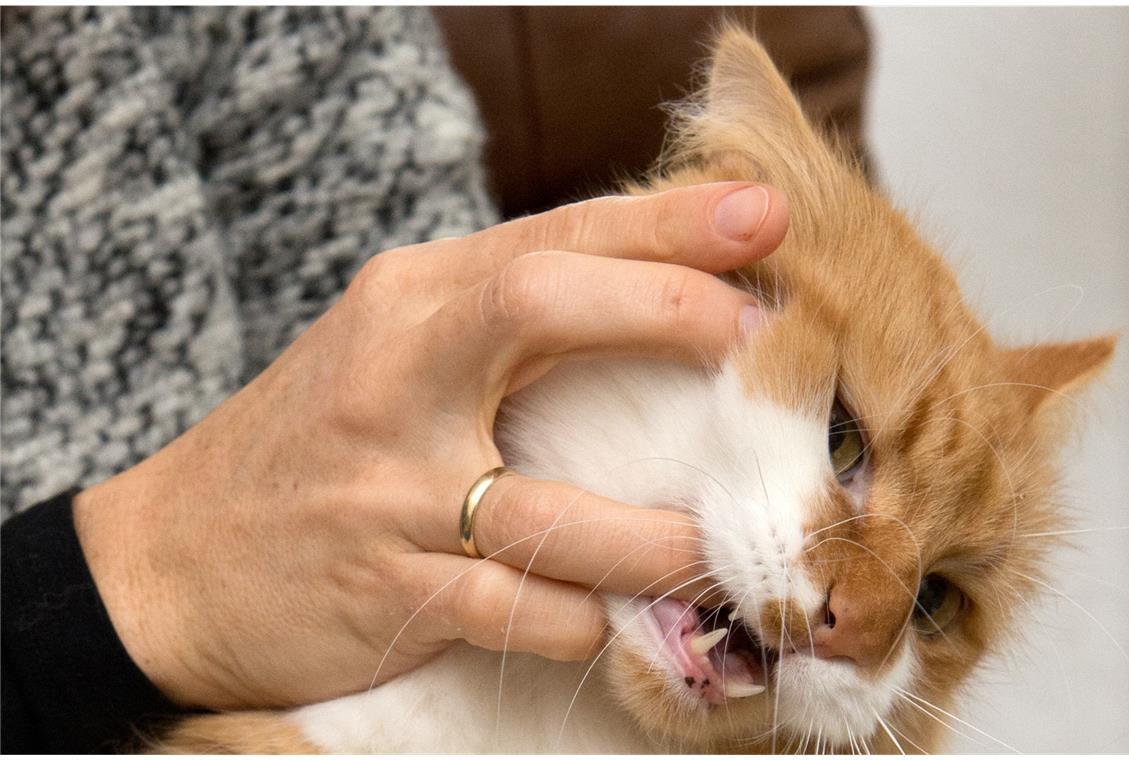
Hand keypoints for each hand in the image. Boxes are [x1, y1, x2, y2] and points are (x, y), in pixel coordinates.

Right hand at [73, 181, 787, 709]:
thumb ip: (502, 322)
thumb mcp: (394, 349)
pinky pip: (516, 609)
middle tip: (760, 340)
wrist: (174, 554)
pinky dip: (583, 615)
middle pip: (537, 308)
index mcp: (406, 302)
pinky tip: (609, 613)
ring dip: (655, 532)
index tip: (760, 218)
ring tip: (722, 539)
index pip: (548, 237)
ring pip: (549, 508)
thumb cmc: (316, 440)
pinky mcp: (388, 589)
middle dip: (665, 308)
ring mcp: (387, 490)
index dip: (663, 225)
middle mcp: (394, 378)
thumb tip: (655, 302)